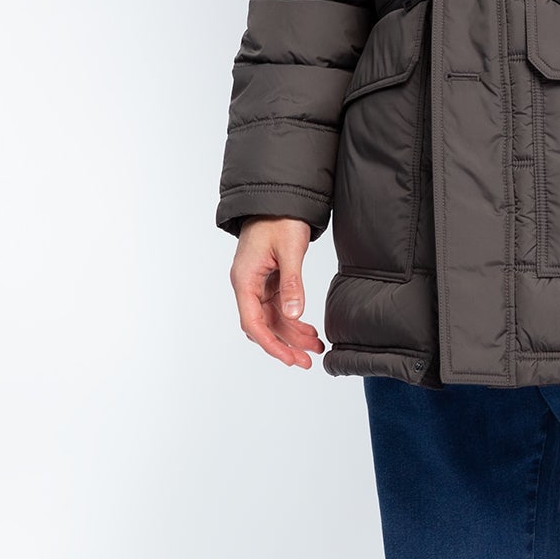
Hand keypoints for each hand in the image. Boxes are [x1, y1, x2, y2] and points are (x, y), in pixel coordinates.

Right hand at [230, 218, 322, 367]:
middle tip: (307, 361)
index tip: (289, 358)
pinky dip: (293, 320)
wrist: (279, 198)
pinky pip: (278, 308)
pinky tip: (309, 330)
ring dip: (292, 335)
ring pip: (272, 319)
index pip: (253, 322)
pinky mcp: (268, 281)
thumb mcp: (289, 250)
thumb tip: (294, 314)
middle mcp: (247, 285)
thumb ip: (292, 283)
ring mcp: (257, 284)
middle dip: (284, 345)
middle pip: (262, 325)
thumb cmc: (280, 219)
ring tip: (315, 348)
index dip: (271, 344)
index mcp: (245, 280)